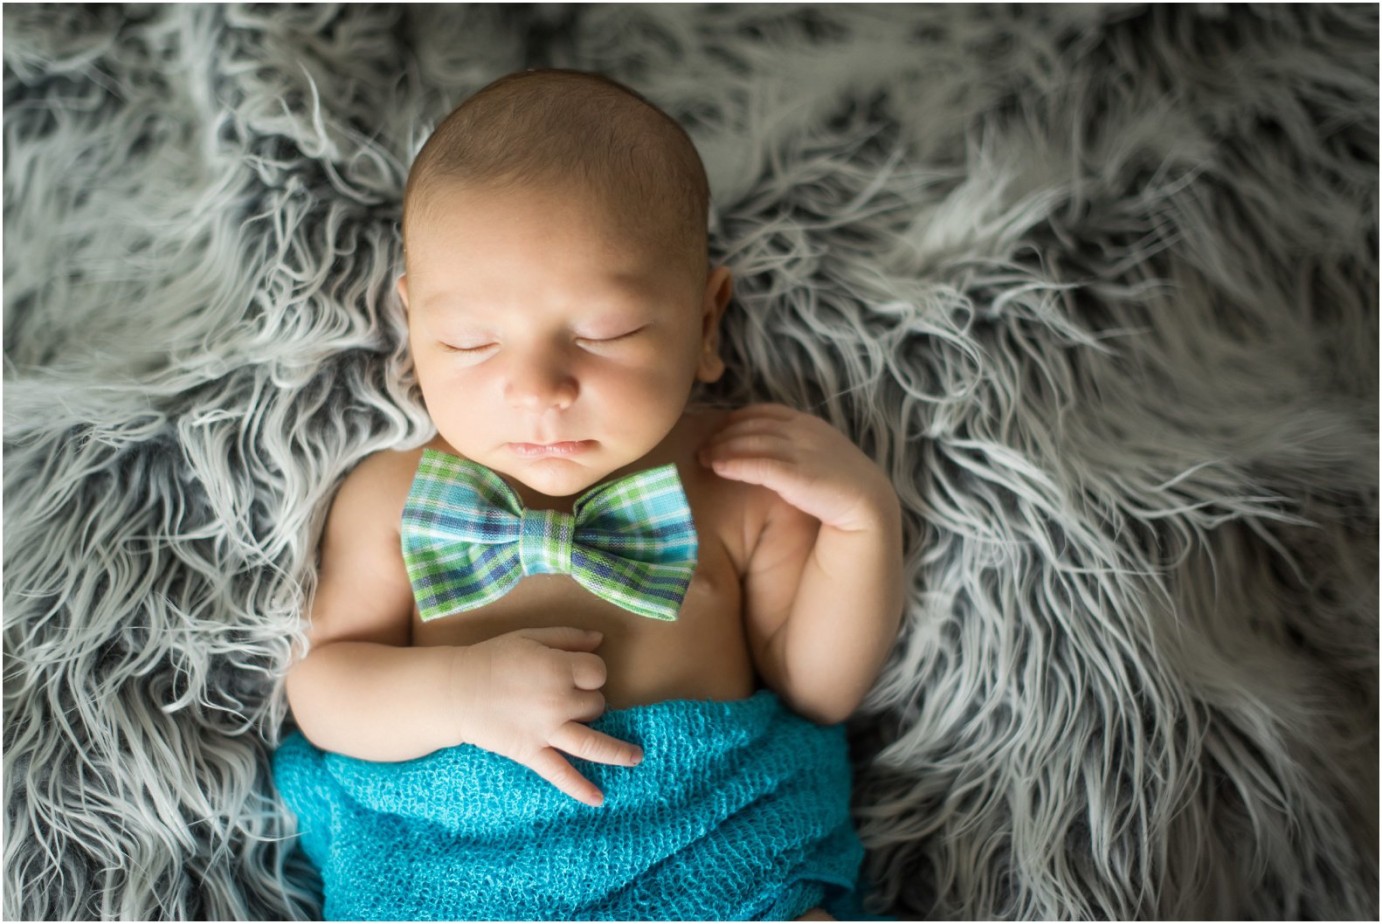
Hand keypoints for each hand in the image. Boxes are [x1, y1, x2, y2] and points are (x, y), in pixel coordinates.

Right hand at [450, 627, 639, 806]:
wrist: (456, 690)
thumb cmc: (493, 658)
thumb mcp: (531, 636)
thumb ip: (569, 637)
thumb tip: (601, 639)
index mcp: (559, 669)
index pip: (597, 673)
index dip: (590, 672)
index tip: (578, 672)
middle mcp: (558, 701)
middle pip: (596, 705)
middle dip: (589, 701)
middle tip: (568, 698)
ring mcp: (547, 731)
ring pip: (593, 743)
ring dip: (619, 752)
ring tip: (637, 757)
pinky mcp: (532, 753)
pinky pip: (560, 774)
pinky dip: (579, 788)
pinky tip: (598, 799)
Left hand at [699, 403, 897, 532]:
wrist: (869, 507)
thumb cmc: (840, 488)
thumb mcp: (818, 457)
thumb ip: (795, 447)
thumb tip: (765, 450)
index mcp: (810, 423)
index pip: (765, 412)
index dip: (738, 419)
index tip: (719, 429)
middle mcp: (804, 431)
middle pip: (753, 426)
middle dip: (724, 434)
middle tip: (702, 446)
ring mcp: (802, 451)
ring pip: (752, 443)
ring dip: (723, 448)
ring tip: (703, 458)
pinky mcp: (798, 475)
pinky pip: (759, 465)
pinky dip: (735, 464)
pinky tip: (718, 468)